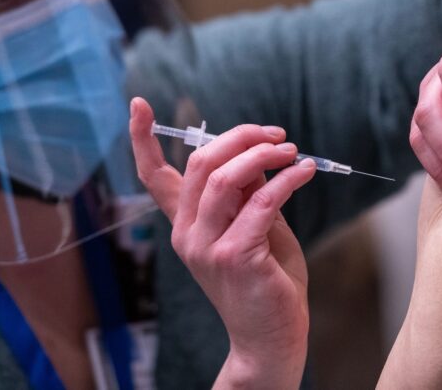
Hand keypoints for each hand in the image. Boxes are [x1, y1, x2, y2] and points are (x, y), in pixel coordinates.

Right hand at [129, 98, 316, 388]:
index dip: (143, 138)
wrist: (271, 339)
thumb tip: (256, 152)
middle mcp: (187, 233)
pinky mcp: (234, 256)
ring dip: (263, 155)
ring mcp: (206, 246)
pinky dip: (286, 180)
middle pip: (200, 163)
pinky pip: (260, 202)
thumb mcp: (256, 227)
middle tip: (277, 136)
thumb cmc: (266, 282)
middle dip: (240, 137)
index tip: (138, 103)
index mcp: (186, 224)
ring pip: (225, 177)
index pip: (154, 176)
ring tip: (292, 152)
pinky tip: (303, 173)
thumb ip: (248, 192)